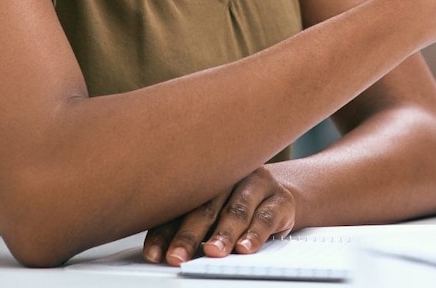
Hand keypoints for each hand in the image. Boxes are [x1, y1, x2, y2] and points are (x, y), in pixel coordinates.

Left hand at [142, 166, 298, 265]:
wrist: (280, 192)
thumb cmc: (236, 205)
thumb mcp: (211, 212)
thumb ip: (189, 227)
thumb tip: (162, 255)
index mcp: (204, 179)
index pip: (179, 207)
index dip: (164, 232)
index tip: (155, 255)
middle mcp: (229, 178)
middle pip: (205, 207)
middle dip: (189, 235)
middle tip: (178, 256)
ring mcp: (256, 186)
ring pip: (237, 210)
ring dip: (223, 233)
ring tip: (212, 252)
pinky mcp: (280, 200)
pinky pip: (266, 217)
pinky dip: (255, 234)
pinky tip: (245, 248)